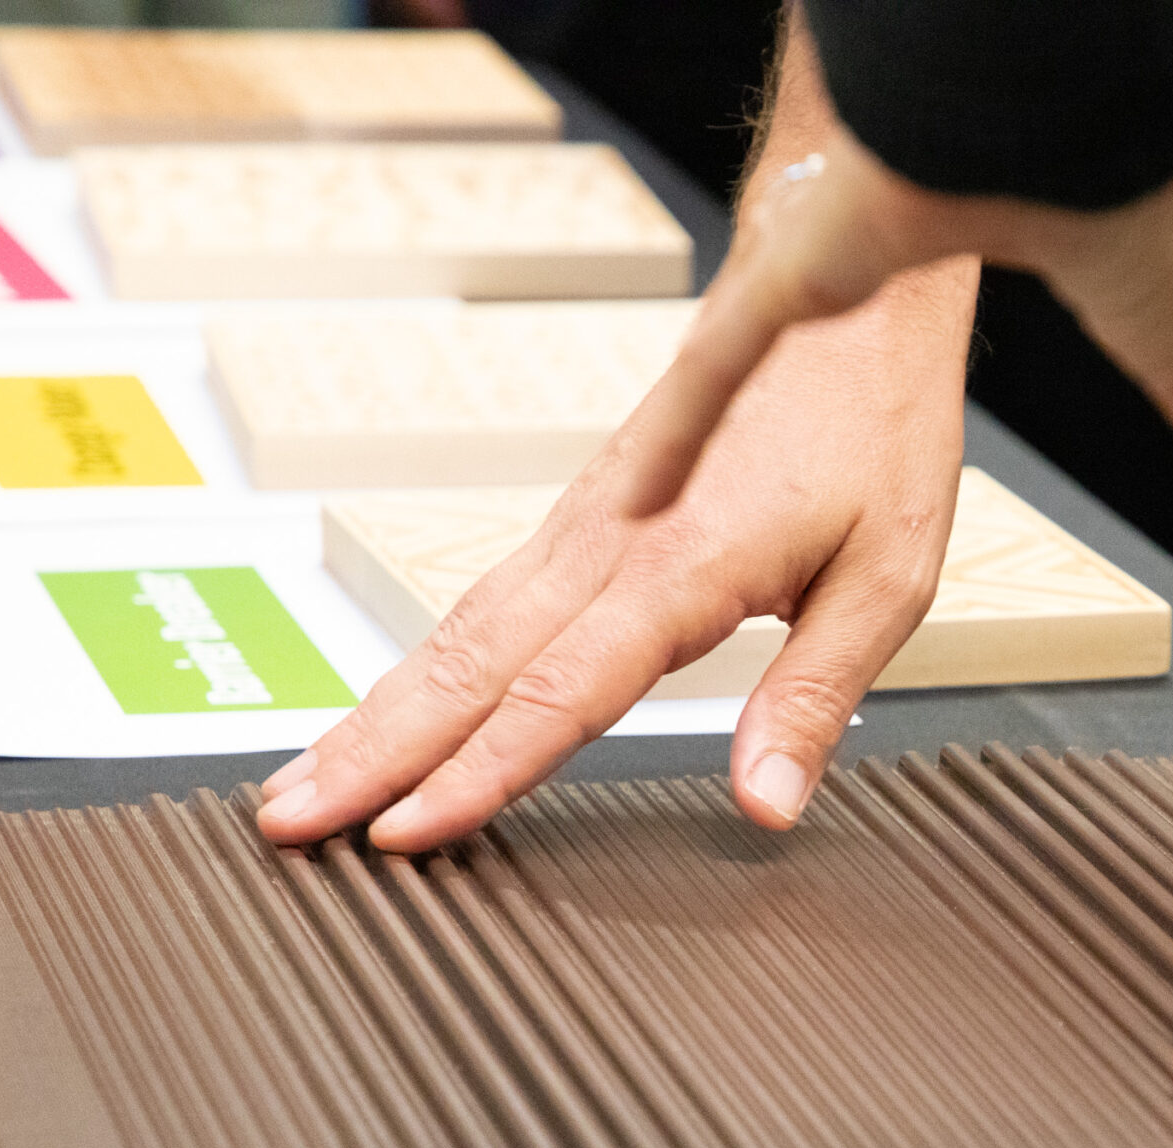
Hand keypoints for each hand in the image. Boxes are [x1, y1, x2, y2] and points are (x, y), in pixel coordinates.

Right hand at [259, 19, 1172, 851]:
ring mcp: (583, 523)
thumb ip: (815, 697)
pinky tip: (397, 707)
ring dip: (376, 711)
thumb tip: (764, 806)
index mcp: (681, 567)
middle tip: (285, 823)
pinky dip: (426, 665)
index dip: (480, 774)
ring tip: (302, 782)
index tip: (404, 837)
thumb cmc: (873, 423)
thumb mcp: (887, 576)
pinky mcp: (584, 513)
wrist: (842, 284)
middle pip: (469, 666)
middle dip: (373, 752)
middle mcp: (607, 543)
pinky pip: (486, 602)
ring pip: (457, 632)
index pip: (560, 693)